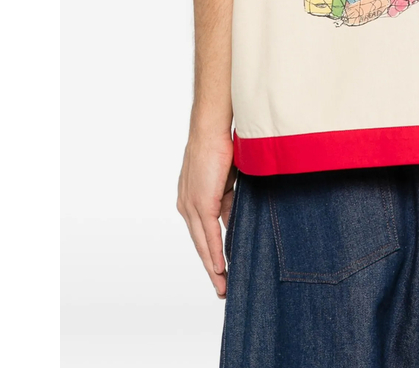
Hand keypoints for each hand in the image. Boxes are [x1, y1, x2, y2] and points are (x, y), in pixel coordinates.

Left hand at [177, 128, 235, 296]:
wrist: (211, 130)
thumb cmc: (220, 148)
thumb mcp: (224, 182)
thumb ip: (226, 203)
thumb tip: (231, 223)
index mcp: (190, 200)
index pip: (200, 233)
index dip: (210, 253)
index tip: (218, 271)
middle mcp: (187, 206)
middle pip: (199, 244)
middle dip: (211, 268)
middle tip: (221, 288)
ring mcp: (192, 205)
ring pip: (202, 244)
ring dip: (213, 267)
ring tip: (222, 285)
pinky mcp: (202, 203)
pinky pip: (209, 234)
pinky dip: (214, 252)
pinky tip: (220, 268)